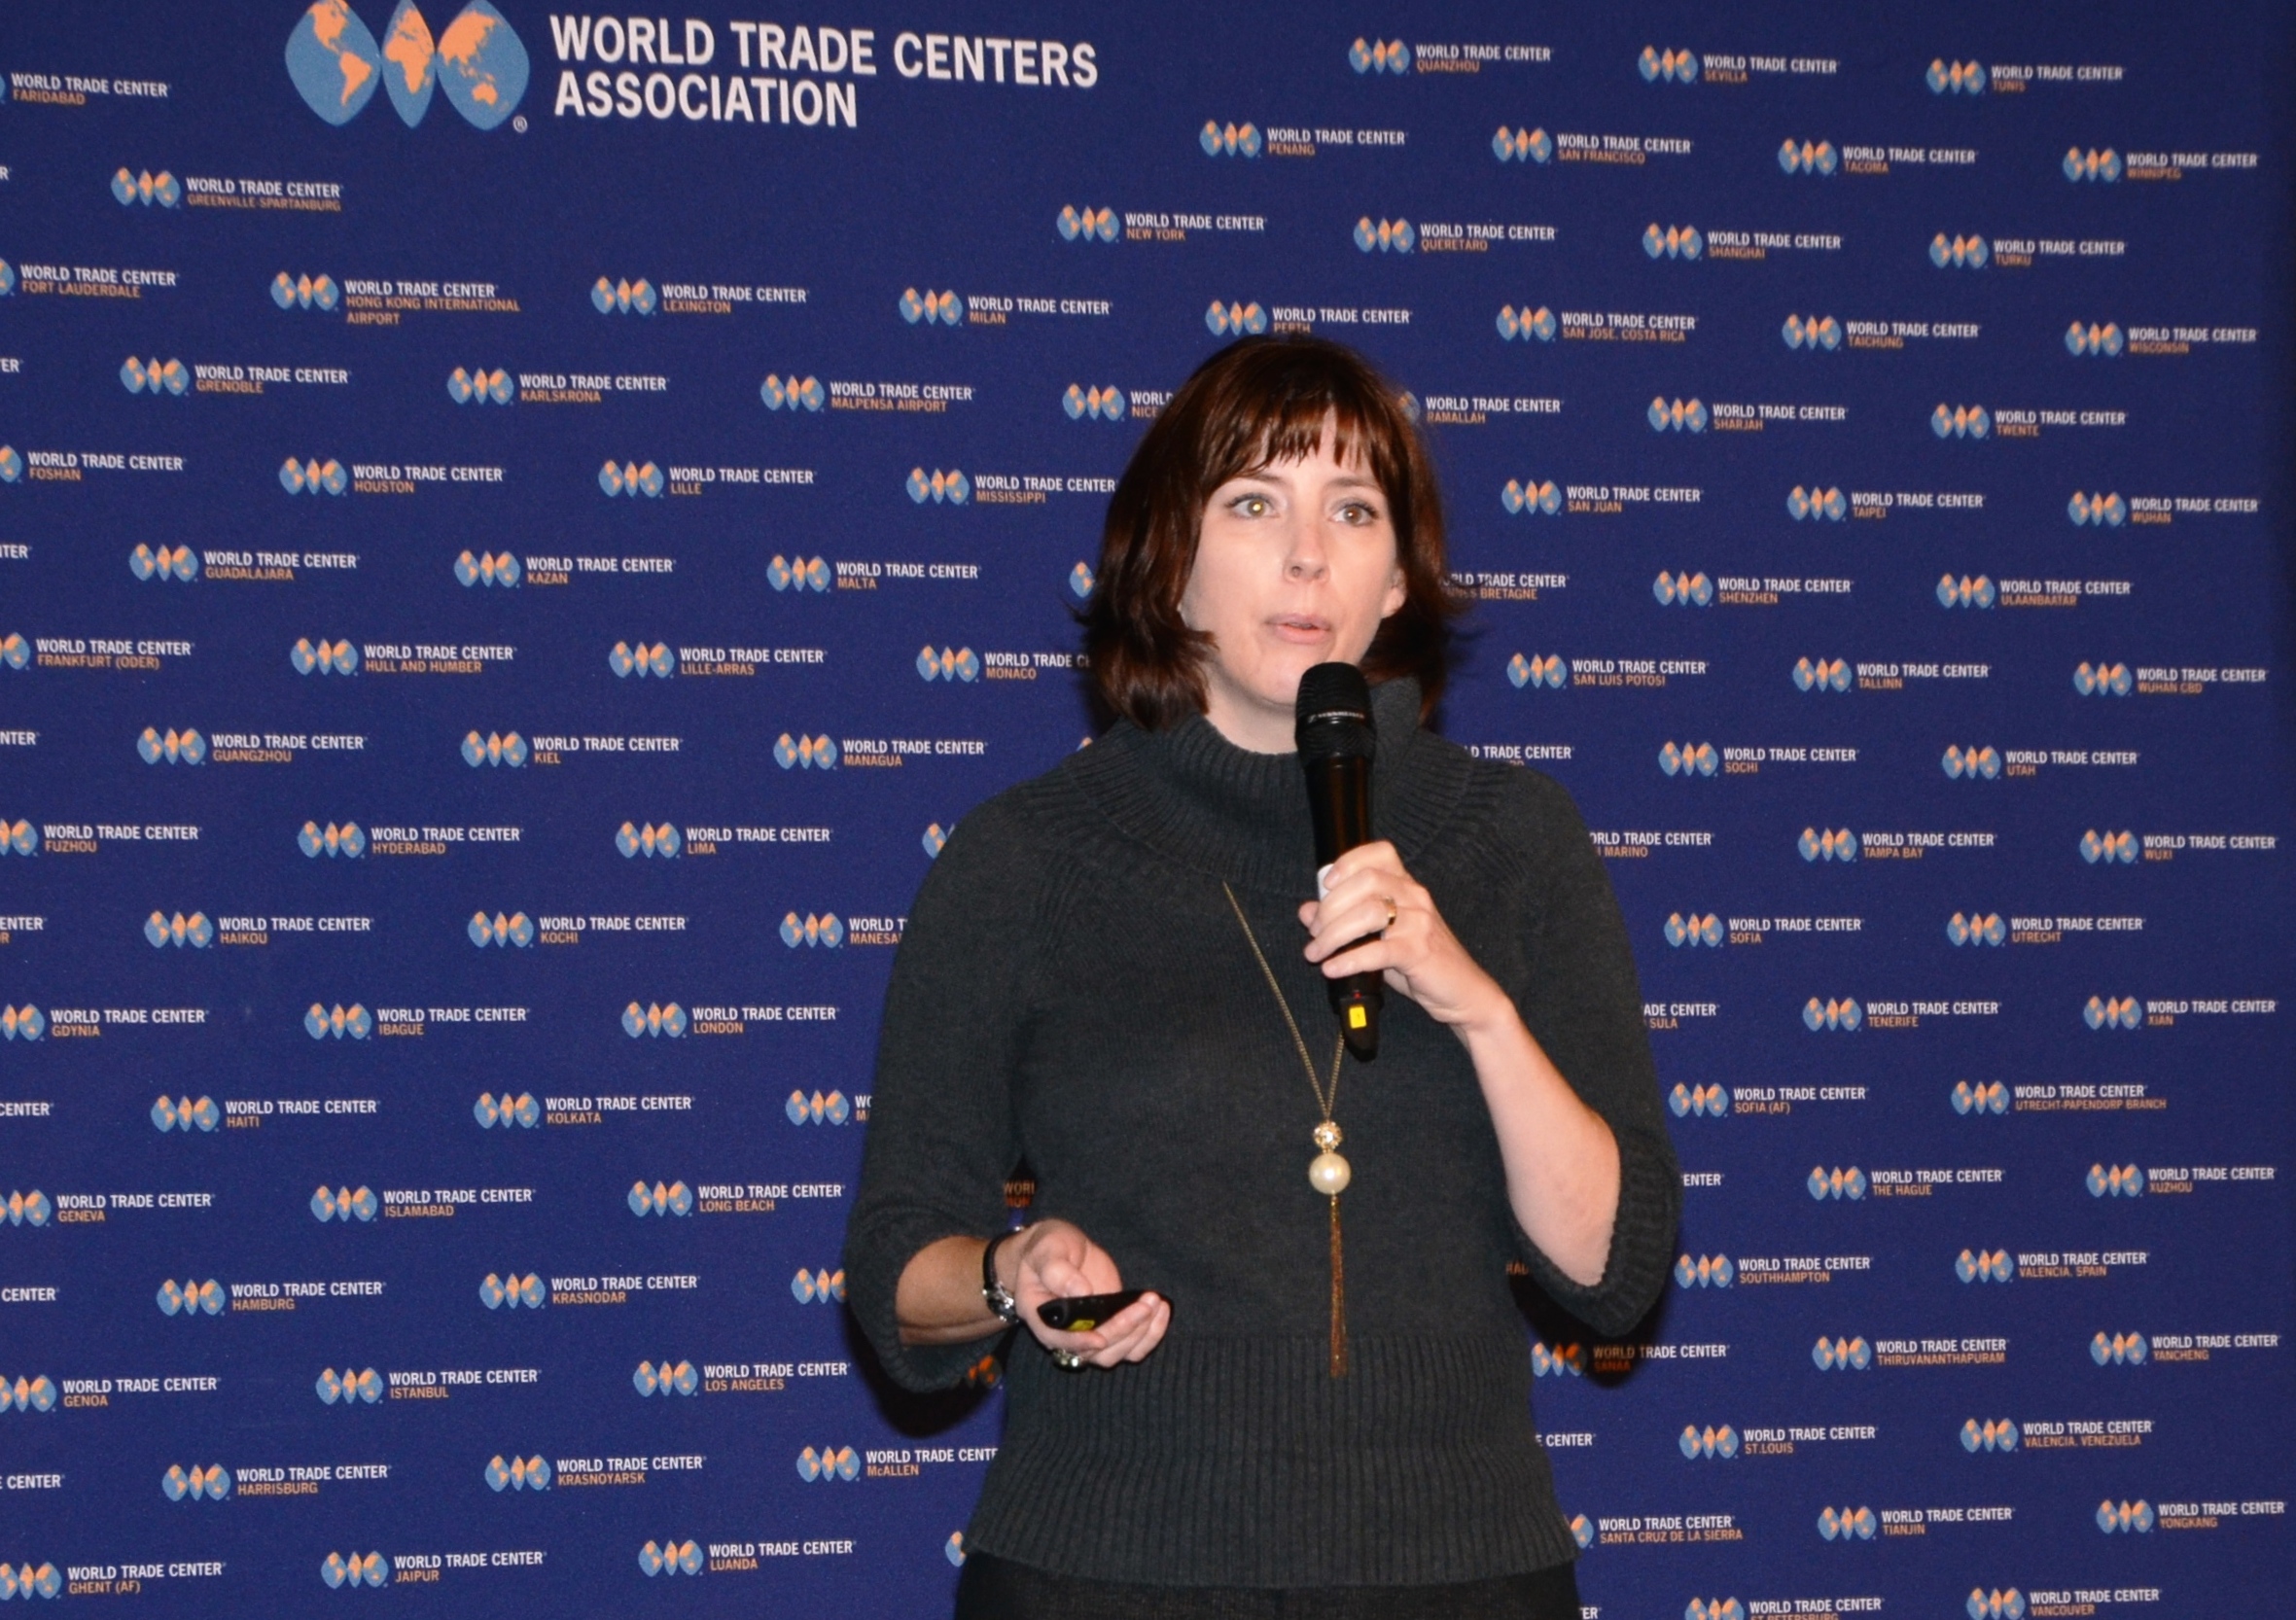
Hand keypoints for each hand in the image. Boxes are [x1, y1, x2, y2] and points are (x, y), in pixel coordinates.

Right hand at [1002, 1219, 1170, 1368]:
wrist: (1058, 1251)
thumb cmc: (1046, 1250)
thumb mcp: (1046, 1251)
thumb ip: (1057, 1270)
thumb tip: (1080, 1290)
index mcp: (1043, 1318)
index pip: (1060, 1341)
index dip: (1079, 1343)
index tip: (1100, 1338)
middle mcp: (1066, 1336)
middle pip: (1095, 1351)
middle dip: (1123, 1329)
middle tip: (1145, 1304)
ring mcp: (1091, 1334)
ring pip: (1117, 1353)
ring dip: (1140, 1334)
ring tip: (1155, 1303)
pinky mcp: (1112, 1328)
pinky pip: (1133, 1347)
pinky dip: (1150, 1335)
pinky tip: (1161, 1311)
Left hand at [1300, 841, 1510, 1033]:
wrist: (1463, 992)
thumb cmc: (1420, 961)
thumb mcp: (1380, 937)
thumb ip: (1345, 921)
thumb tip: (1306, 910)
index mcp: (1406, 887)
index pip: (1379, 853)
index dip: (1348, 861)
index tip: (1326, 884)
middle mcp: (1414, 897)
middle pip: (1365, 881)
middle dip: (1330, 907)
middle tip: (1315, 932)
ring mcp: (1419, 923)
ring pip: (1368, 913)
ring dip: (1333, 934)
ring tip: (1317, 952)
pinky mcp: (1419, 951)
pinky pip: (1377, 951)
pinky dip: (1348, 960)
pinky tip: (1333, 968)